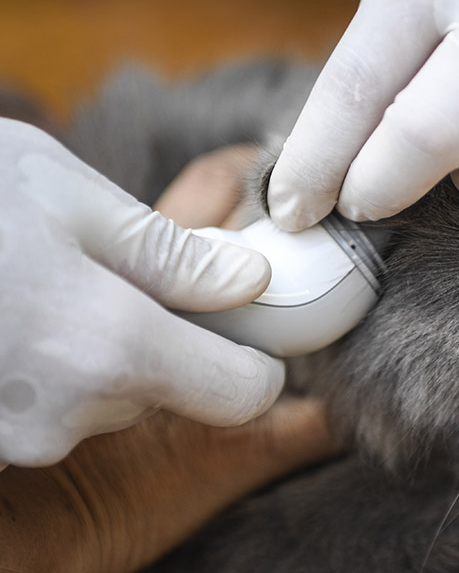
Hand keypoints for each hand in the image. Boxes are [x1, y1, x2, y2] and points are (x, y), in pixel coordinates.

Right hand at [1, 142, 340, 572]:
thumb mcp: (72, 198)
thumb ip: (175, 254)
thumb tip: (251, 281)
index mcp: (113, 349)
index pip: (245, 395)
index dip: (254, 360)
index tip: (241, 327)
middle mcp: (69, 414)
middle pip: (169, 391)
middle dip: (158, 340)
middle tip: (106, 277)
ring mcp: (16, 438)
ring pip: (106, 399)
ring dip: (96, 351)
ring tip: (38, 288)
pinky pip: (49, 409)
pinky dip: (45, 369)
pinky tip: (8, 318)